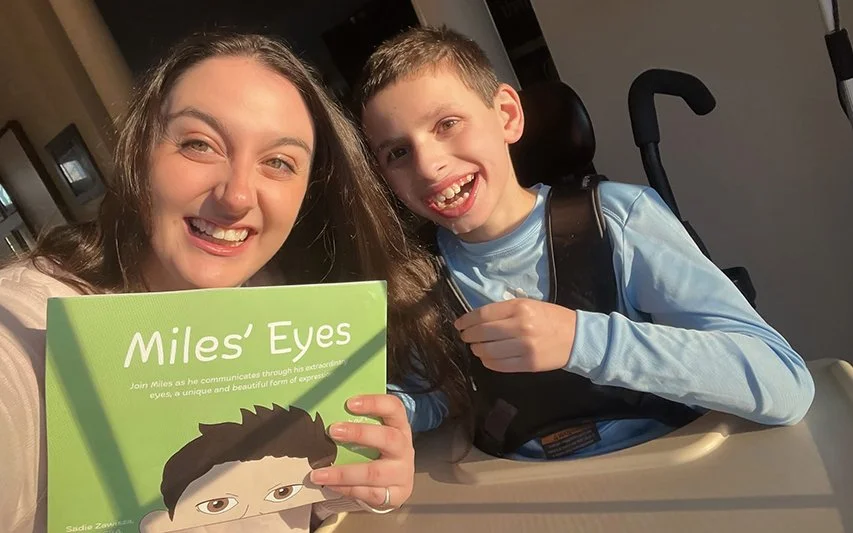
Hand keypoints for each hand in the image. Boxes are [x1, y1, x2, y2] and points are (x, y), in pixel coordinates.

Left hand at [309, 394, 413, 509]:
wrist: (394, 484)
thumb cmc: (378, 451)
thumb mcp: (376, 434)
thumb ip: (358, 424)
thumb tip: (325, 414)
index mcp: (399, 426)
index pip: (394, 408)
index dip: (374, 403)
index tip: (350, 403)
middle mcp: (404, 448)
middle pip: (388, 438)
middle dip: (359, 434)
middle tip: (333, 431)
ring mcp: (402, 473)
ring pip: (374, 473)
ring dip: (343, 472)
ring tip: (319, 473)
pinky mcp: (395, 495)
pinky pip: (368, 493)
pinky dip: (346, 489)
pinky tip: (331, 485)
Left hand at [455, 298, 576, 372]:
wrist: (577, 337)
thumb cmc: (550, 318)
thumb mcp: (528, 304)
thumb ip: (504, 310)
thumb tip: (476, 319)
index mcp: (520, 308)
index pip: (483, 315)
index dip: (466, 320)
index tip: (459, 324)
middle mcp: (521, 327)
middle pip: (482, 333)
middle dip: (468, 336)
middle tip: (465, 336)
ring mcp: (524, 347)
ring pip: (487, 351)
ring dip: (477, 350)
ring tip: (477, 347)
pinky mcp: (528, 364)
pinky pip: (498, 365)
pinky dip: (488, 362)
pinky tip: (488, 358)